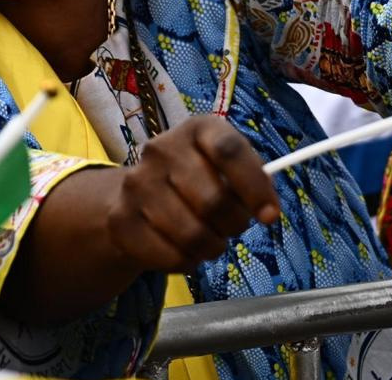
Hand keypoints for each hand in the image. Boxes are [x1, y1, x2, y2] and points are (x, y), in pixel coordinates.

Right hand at [105, 116, 279, 272]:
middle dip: (235, 224)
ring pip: (192, 235)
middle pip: (213, 200)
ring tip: (211, 240)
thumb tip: (269, 211)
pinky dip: (187, 262)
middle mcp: (162, 149)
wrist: (137, 195)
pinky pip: (170, 256)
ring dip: (212, 247)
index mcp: (197, 129)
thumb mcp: (227, 168)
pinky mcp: (121, 220)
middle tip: (233, 227)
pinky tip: (185, 250)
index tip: (270, 216)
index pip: (229, 151)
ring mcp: (136, 184)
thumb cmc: (198, 179)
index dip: (254, 186)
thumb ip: (253, 181)